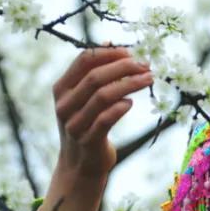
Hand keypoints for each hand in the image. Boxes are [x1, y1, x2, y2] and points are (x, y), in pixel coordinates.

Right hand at [38, 47, 153, 210]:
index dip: (109, 53)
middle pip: (95, 76)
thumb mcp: (84, 100)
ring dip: (128, 85)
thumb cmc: (87, 127)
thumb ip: (94, 75)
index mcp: (61, 89)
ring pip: (102, 96)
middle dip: (123, 68)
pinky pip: (105, 119)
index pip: (84, 60)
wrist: (80, 167)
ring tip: (148, 80)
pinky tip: (131, 103)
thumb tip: (112, 43)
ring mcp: (74, 124)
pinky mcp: (88, 141)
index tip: (131, 52)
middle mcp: (64, 104)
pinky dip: (119, 108)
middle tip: (146, 65)